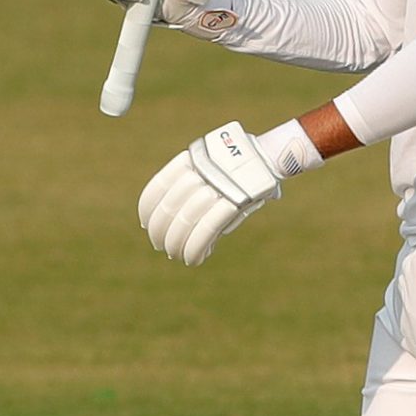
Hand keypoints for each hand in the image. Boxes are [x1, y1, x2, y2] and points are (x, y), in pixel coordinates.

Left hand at [139, 121, 283, 265]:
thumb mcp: (210, 171)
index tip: (145, 223)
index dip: (148, 208)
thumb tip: (174, 228)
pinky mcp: (234, 201)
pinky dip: (197, 246)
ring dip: (177, 243)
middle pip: (170, 207)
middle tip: (161, 246)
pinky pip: (207, 228)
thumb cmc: (236, 169)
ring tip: (175, 254)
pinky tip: (193, 258)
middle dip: (161, 232)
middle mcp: (201, 170)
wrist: (270, 157)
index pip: (159, 187)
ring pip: (185, 219)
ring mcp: (218, 185)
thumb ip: (192, 192)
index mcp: (191, 159)